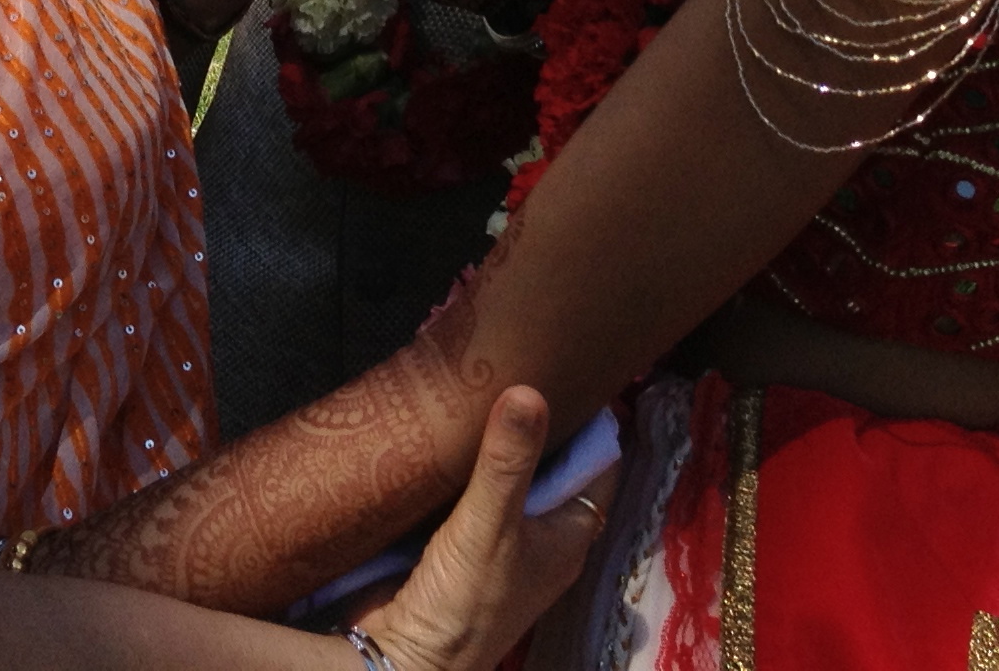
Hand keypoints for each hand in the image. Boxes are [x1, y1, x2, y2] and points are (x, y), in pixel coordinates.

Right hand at [356, 389, 611, 670]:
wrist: (403, 660)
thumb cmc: (462, 604)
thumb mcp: (490, 527)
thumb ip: (507, 462)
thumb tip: (531, 388)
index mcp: (567, 535)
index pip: (595, 463)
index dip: (587, 417)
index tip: (567, 363)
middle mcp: (540, 537)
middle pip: (548, 464)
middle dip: (532, 420)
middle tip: (513, 358)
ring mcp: (497, 540)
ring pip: (506, 474)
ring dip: (493, 438)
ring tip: (479, 377)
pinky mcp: (456, 541)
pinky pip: (467, 489)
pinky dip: (460, 461)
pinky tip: (444, 426)